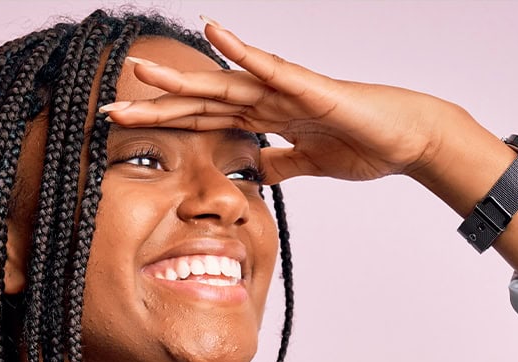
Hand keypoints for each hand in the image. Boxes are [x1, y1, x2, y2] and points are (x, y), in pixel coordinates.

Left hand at [101, 18, 452, 184]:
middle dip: (154, 108)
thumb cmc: (367, 145)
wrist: (410, 139)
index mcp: (264, 119)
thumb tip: (256, 171)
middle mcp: (266, 100)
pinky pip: (271, 67)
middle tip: (107, 109)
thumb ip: (281, 164)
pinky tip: (216, 32)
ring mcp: (285, 91)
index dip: (162, 125)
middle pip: (199, 103)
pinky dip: (243, 51)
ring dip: (182, 79)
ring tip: (141, 70)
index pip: (201, 122)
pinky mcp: (310, 87)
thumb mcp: (310, 165)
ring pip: (223, 83)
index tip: (122, 130)